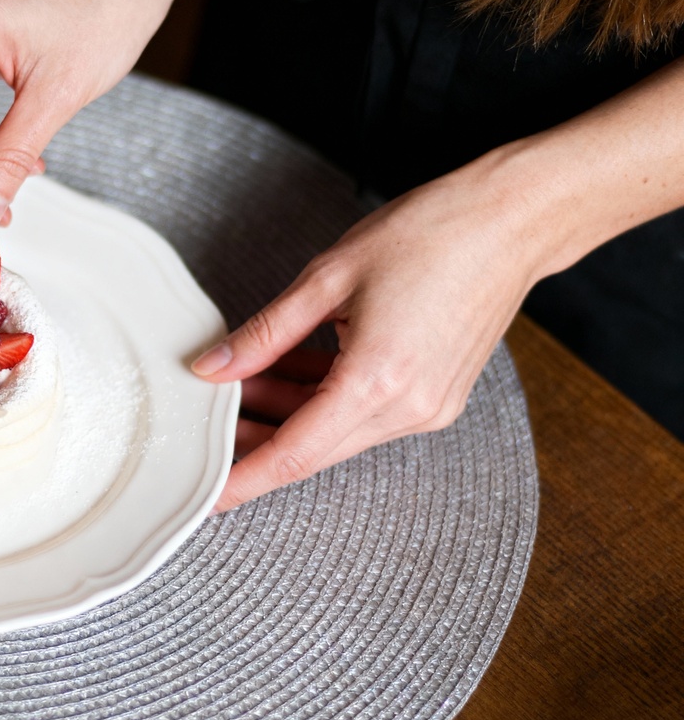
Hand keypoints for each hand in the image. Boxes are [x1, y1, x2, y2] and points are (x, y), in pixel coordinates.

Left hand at [192, 169, 543, 511]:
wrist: (511, 222)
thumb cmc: (430, 233)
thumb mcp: (328, 277)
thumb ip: (265, 332)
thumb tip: (214, 367)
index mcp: (377, 379)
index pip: (293, 454)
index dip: (243, 480)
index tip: (207, 498)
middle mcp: (408, 408)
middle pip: (311, 448)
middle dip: (255, 439)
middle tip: (209, 419)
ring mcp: (427, 408)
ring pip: (335, 432)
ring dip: (287, 414)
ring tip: (244, 380)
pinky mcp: (436, 398)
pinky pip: (363, 414)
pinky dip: (323, 399)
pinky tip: (289, 370)